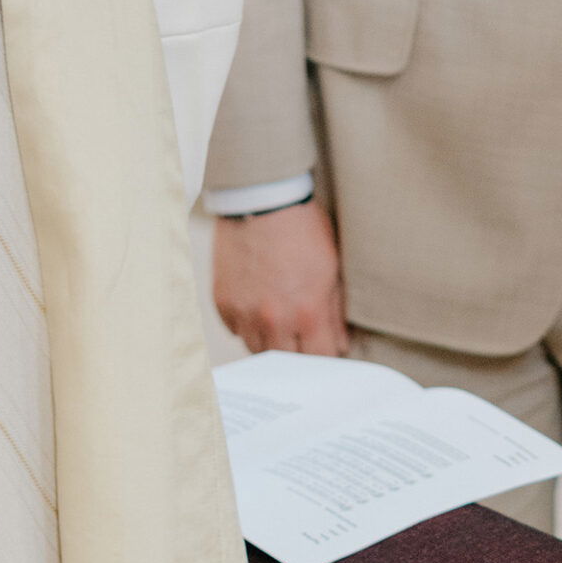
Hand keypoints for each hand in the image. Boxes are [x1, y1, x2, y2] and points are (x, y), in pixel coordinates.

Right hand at [213, 196, 347, 354]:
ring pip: (257, 350)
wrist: (262, 200)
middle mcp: (273, 319)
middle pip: (287, 362)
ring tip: (280, 322)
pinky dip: (247, 325)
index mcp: (307, 311)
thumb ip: (334, 312)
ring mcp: (244, 313)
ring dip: (271, 342)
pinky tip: (257, 307)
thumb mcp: (331, 266)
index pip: (319, 358)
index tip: (326, 349)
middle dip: (298, 354)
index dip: (326, 356)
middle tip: (303, 338)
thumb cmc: (303, 228)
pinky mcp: (222, 303)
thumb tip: (339, 344)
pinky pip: (235, 330)